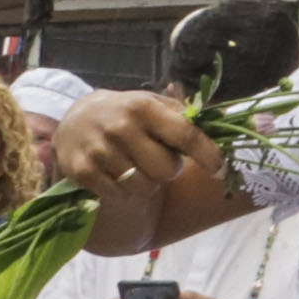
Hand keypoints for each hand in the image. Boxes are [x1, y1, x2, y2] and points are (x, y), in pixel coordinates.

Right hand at [54, 92, 213, 207]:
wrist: (74, 118)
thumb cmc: (127, 112)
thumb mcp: (153, 103)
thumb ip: (186, 114)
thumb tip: (224, 121)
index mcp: (145, 107)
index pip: (186, 135)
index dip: (208, 156)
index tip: (221, 170)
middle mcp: (121, 127)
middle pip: (167, 170)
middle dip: (171, 170)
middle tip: (160, 160)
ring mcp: (100, 150)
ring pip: (145, 187)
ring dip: (148, 182)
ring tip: (136, 165)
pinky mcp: (83, 171)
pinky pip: (120, 195)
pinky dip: (125, 190)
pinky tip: (117, 173)